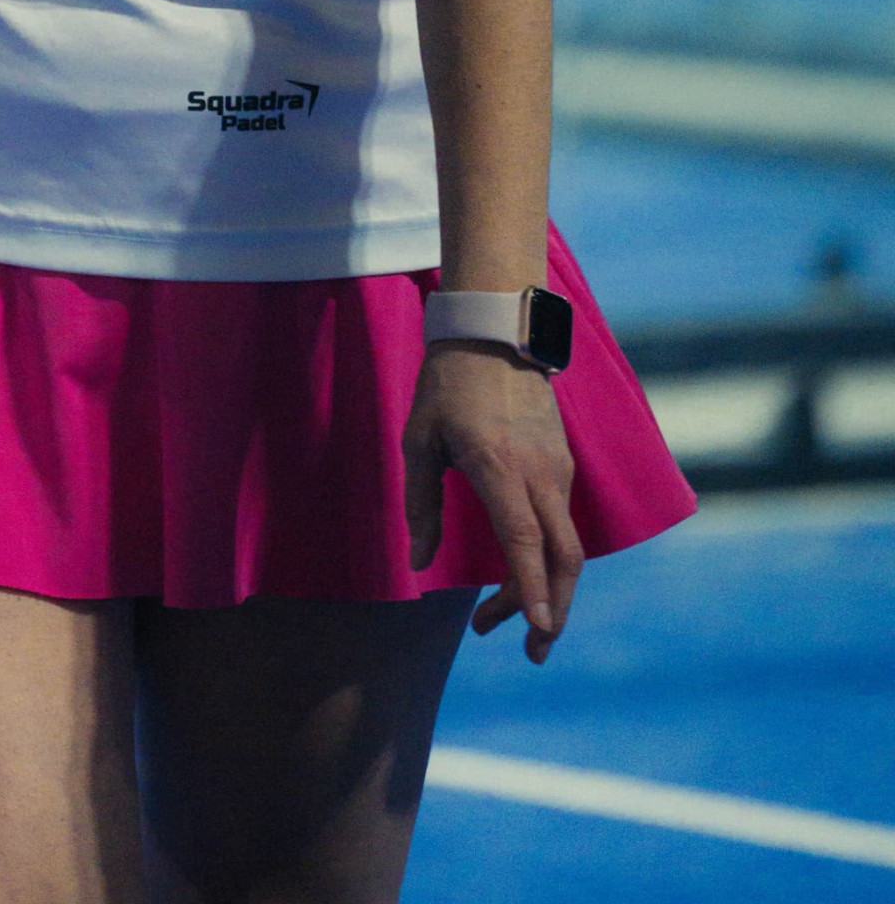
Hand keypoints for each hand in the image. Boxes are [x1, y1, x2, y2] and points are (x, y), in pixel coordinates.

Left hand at [402, 342, 581, 662]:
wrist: (494, 332)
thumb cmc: (448, 385)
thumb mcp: (420, 440)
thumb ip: (421, 505)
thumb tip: (419, 565)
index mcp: (500, 469)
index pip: (526, 542)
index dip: (532, 589)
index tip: (539, 630)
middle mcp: (539, 475)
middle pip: (564, 559)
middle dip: (553, 611)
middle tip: (530, 651)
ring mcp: (557, 470)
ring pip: (566, 546)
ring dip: (545, 589)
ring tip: (503, 619)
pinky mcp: (562, 465)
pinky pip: (562, 524)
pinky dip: (548, 559)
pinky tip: (519, 573)